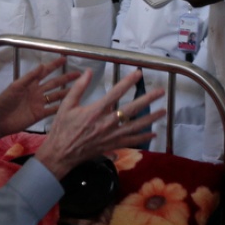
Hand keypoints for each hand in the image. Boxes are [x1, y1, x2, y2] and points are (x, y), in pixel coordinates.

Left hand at [0, 58, 76, 141]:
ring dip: (66, 91)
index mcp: (30, 83)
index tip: (64, 59)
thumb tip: (42, 65)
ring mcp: (39, 103)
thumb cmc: (5, 101)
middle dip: (65, 78)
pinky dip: (61, 107)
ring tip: (78, 88)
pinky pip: (52, 109)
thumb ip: (29, 77)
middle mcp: (37, 92)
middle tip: (78, 74)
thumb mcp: (16, 86)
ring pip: (55, 96)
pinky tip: (70, 104)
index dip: (54, 65)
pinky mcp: (39, 114)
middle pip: (54, 83)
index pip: (44, 72)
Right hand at [34, 69, 165, 179]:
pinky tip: (153, 134)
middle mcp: (106, 123)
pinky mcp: (112, 145)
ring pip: (135, 126)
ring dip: (150, 118)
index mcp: (95, 111)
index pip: (115, 93)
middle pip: (131, 110)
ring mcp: (111, 136)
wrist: (61, 153)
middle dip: (147, 100)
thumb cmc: (62, 128)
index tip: (138, 74)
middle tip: (160, 92)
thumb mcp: (67, 105)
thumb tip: (88, 71)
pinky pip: (131, 141)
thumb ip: (79, 87)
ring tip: (163, 111)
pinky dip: (143, 138)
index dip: (128, 82)